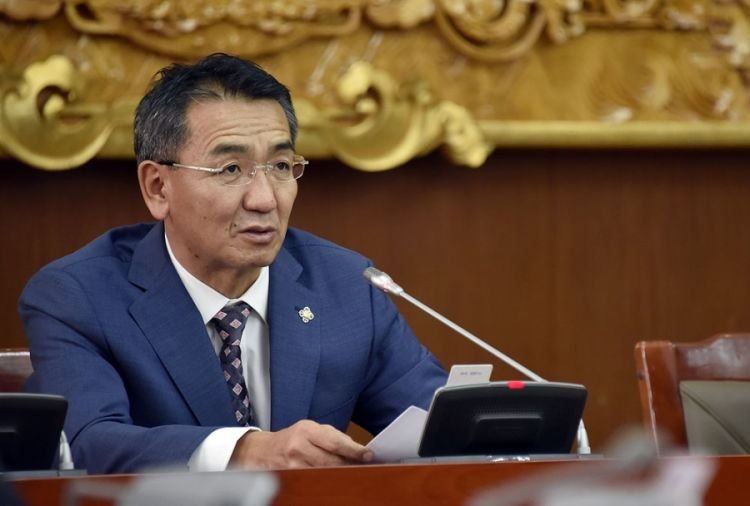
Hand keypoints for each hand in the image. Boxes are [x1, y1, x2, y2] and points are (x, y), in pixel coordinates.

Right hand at [230, 419, 373, 469]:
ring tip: (355, 476)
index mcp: (306, 430)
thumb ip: (333, 438)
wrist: (262, 451)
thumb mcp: (311, 430)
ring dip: (341, 475)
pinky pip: (314, 482)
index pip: (335, 442)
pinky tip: (337, 482)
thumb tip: (358, 450)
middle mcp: (298, 447)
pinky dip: (327, 482)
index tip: (368, 455)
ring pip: (324, 474)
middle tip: (366, 468)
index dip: (353, 450)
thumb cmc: (293, 438)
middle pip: (331, 461)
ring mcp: (293, 465)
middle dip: (350, 465)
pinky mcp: (290, 479)